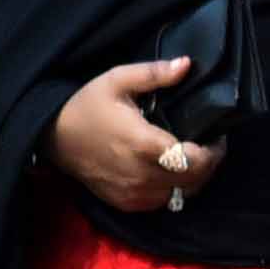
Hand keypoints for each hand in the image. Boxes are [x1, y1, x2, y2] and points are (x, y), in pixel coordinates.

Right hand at [44, 57, 221, 213]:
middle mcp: (142, 176)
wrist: (52, 137)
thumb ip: (153, 74)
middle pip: (195, 180)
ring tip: (194, 156)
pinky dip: (174, 189)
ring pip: (182, 195)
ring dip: (194, 178)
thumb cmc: (86, 106)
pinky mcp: (126, 204)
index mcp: (144, 145)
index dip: (214, 151)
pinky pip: (163, 203)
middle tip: (210, 144)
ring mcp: (134, 194)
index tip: (217, 135)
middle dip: (209, 164)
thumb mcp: (116, 80)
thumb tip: (187, 64)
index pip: (196, 160)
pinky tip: (172, 170)